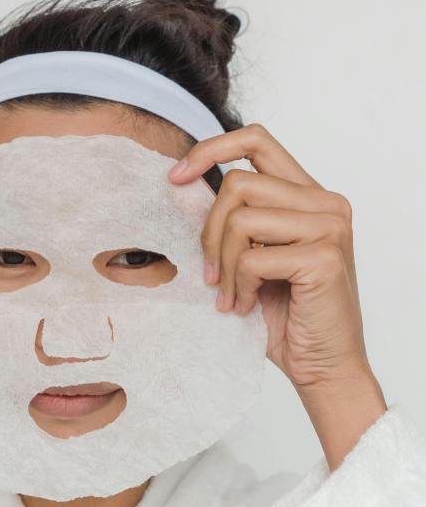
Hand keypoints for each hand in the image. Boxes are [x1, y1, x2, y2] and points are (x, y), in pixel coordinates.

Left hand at [169, 123, 386, 468]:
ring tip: (229, 296)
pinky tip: (246, 306)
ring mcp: (330, 227)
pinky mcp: (324, 257)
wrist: (323, 366)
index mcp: (309, 194)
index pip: (256, 140)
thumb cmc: (285, 316)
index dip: (211, 150)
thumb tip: (180, 183)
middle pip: (238, 184)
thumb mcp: (249, 257)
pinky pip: (253, 257)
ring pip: (242, 219)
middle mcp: (326, 202)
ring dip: (223, 265)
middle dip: (209, 233)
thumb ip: (229, 219)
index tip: (176, 177)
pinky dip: (238, 286)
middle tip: (209, 276)